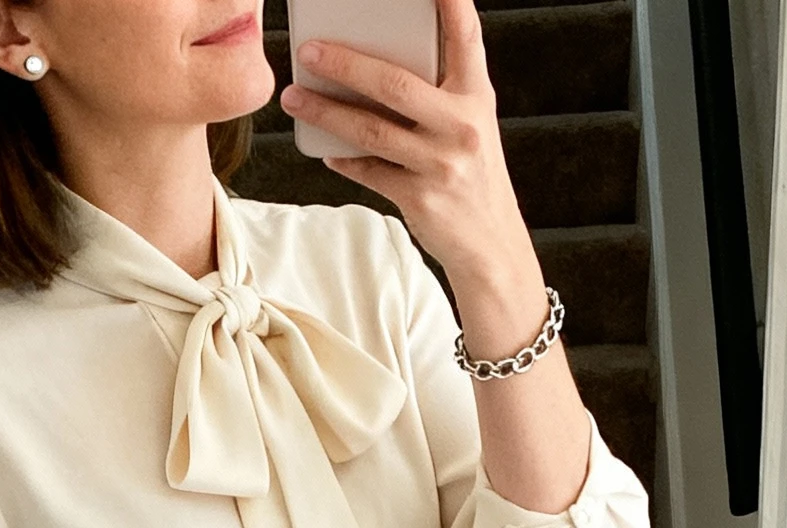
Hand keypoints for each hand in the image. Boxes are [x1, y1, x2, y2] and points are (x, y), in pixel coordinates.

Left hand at [280, 0, 537, 310]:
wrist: (490, 244)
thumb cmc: (471, 172)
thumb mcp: (471, 123)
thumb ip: (439, 92)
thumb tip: (375, 61)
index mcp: (477, 96)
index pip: (465, 36)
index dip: (450, 3)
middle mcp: (462, 126)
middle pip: (395, 84)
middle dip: (346, 64)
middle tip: (310, 50)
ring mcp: (441, 164)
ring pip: (371, 130)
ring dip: (327, 112)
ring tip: (296, 97)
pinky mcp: (421, 199)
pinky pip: (370, 172)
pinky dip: (344, 159)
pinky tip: (325, 148)